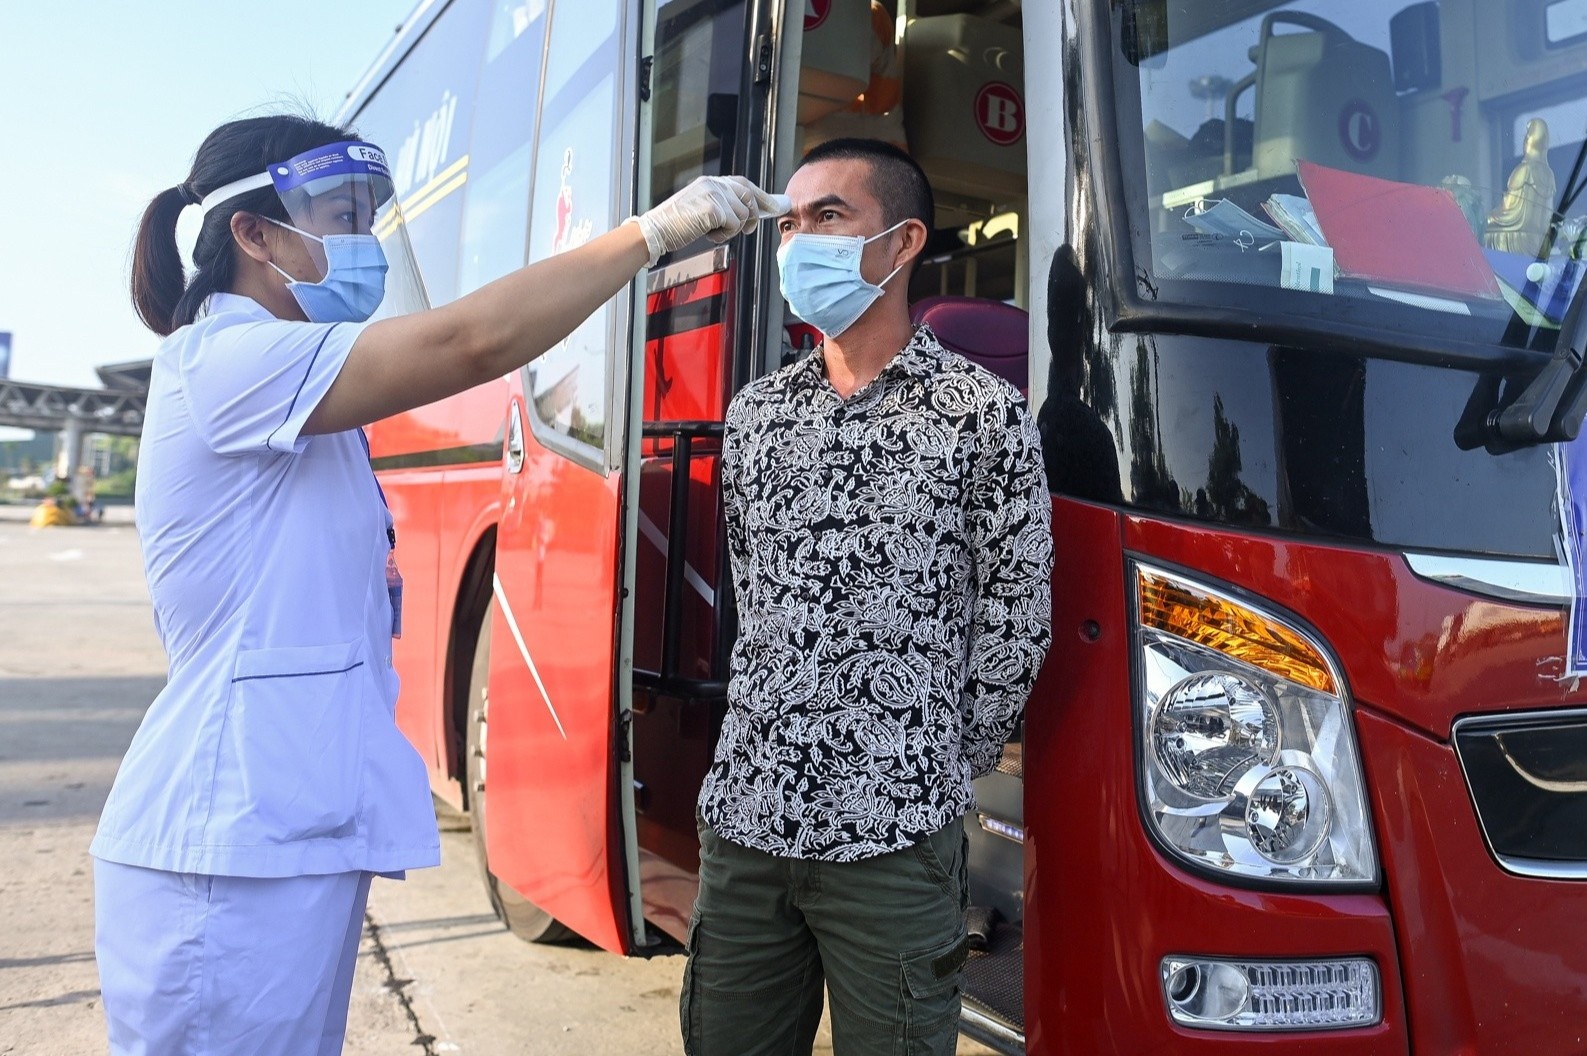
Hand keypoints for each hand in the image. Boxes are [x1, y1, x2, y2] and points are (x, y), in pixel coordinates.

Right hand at [631, 176, 789, 264]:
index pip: (744, 183)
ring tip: (712, 231)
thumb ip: (724, 206)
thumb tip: (751, 212)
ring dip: (732, 229)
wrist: (655, 231)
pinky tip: (708, 234)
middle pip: (749, 197)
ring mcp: (713, 194)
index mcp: (711, 182)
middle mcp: (713, 183)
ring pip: (743, 215)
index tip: (778, 205)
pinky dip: (724, 235)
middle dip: (753, 216)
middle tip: (747, 230)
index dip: (762, 196)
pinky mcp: (712, 208)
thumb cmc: (677, 225)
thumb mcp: (702, 210)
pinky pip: (734, 225)